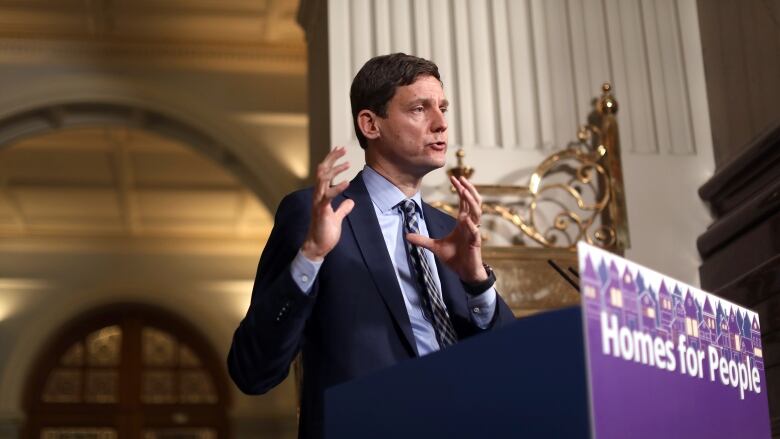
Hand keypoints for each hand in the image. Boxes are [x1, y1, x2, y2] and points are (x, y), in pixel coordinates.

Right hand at [301, 146, 354, 260]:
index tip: (340, 150)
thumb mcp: (337, 218)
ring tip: (347, 162)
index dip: (332, 160)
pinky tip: (347, 182)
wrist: (317, 247)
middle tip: (342, 148)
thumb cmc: (325, 232)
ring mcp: (319, 202)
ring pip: (322, 180)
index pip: (325, 173)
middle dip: (332, 158)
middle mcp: (318, 196)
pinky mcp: (322, 211)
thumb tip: (350, 202)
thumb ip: (343, 209)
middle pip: (322, 171)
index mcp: (321, 195)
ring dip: (334, 170)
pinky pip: (328, 196)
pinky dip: (337, 188)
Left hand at [406, 176, 487, 283]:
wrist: (465, 272)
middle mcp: (470, 225)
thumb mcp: (435, 247)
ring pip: (477, 213)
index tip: (454, 178)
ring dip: (471, 202)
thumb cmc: (455, 258)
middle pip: (474, 202)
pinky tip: (464, 219)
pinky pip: (475, 232)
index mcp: (463, 223)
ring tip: (464, 191)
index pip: (464, 202)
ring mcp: (474, 233)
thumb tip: (407, 235)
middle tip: (461, 177)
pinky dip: (470, 225)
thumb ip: (422, 240)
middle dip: (468, 189)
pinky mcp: (475, 243)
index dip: (461, 189)